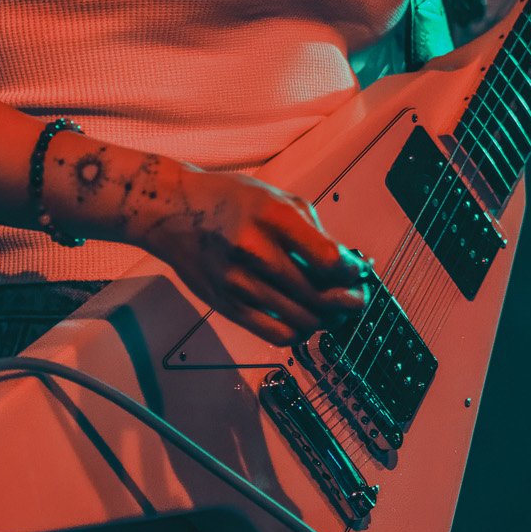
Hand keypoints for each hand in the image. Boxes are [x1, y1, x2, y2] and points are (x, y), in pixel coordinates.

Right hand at [132, 166, 371, 345]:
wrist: (172, 212)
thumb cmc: (228, 200)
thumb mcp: (276, 197)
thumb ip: (312, 229)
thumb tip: (347, 263)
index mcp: (272, 217)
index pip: (328, 259)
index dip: (352, 272)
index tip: (358, 271)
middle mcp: (255, 250)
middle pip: (319, 295)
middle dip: (349, 301)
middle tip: (356, 298)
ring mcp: (238, 282)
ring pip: (302, 319)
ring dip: (327, 320)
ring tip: (333, 311)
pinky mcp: (227, 305)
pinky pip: (275, 334)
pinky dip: (299, 333)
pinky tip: (305, 320)